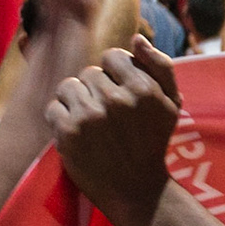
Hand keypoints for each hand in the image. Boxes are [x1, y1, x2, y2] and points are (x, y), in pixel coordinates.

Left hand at [47, 37, 181, 223]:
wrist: (135, 188)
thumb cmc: (152, 141)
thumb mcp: (171, 104)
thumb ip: (160, 67)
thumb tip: (136, 38)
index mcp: (144, 89)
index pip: (113, 56)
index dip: (115, 74)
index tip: (122, 95)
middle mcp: (117, 99)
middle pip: (89, 72)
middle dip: (95, 90)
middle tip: (108, 115)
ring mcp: (90, 116)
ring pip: (68, 86)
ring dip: (76, 102)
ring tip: (90, 123)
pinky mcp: (68, 132)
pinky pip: (53, 107)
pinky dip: (61, 119)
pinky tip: (77, 133)